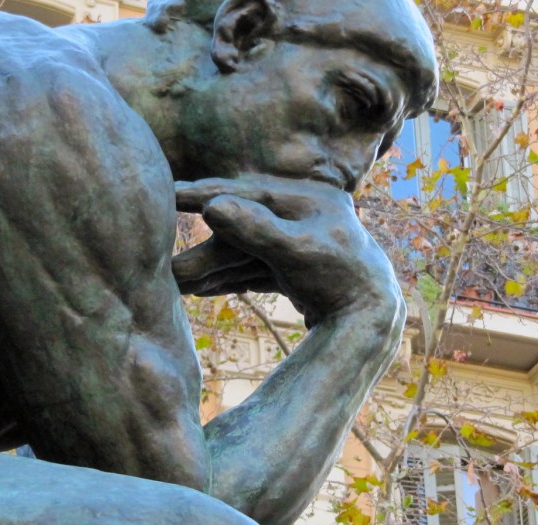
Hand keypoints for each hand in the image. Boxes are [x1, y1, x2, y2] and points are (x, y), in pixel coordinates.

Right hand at [172, 174, 400, 326]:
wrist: (374, 320)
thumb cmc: (342, 280)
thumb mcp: (297, 253)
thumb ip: (255, 230)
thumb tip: (212, 208)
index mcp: (305, 198)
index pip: (242, 192)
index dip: (199, 194)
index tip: (163, 192)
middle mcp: (302, 215)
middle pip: (239, 230)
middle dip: (202, 251)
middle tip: (165, 265)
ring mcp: (299, 242)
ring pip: (242, 253)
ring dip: (209, 269)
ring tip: (174, 283)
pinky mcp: (297, 269)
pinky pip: (254, 270)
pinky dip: (229, 280)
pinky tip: (201, 290)